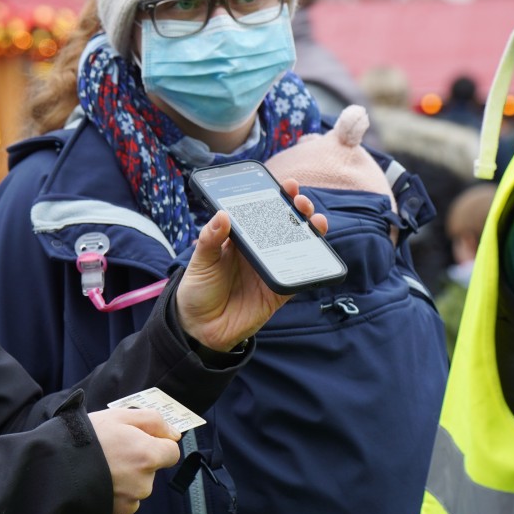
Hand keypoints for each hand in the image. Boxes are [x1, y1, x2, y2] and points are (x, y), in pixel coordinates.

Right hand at [88, 408, 181, 513]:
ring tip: (96, 471)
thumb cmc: (83, 438)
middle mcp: (143, 485)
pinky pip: (119, 508)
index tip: (136, 441)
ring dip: (122, 482)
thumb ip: (153, 421)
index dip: (156, 444)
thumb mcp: (118, 416)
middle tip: (108, 453)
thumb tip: (175, 435)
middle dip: (135, 463)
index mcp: (148, 456)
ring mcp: (128, 506)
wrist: (48, 470)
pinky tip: (93, 487)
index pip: (171, 453)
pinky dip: (110, 499)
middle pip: (150, 472)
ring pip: (134, 491)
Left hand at [176, 179, 326, 351]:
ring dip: (310, 232)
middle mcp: (258, 251)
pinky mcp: (278, 292)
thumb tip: (223, 214)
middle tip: (301, 202)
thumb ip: (210, 239)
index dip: (275, 198)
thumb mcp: (199, 262)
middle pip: (283, 226)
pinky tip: (317, 251)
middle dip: (297, 211)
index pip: (260, 213)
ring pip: (296, 247)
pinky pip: (298, 277)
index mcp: (239, 239)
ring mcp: (270, 270)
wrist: (199, 329)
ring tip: (315, 221)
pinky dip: (310, 265)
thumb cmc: (197, 290)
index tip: (286, 184)